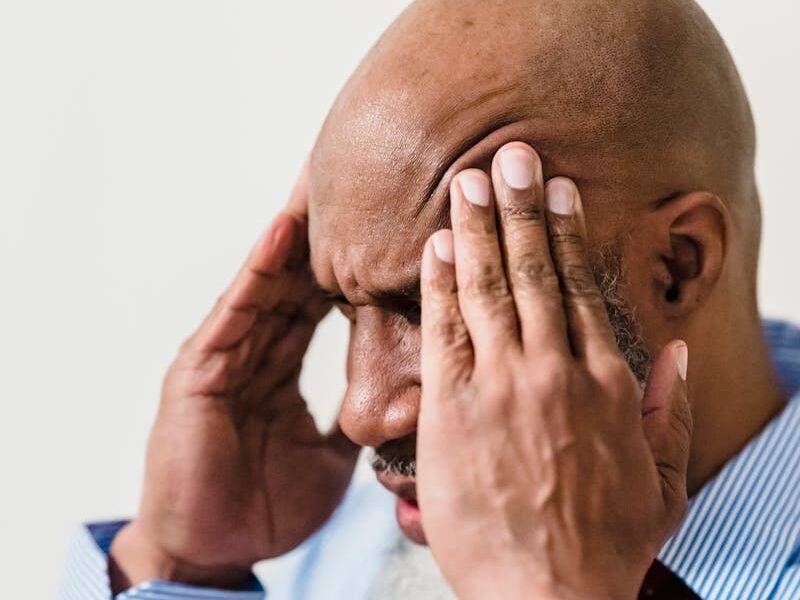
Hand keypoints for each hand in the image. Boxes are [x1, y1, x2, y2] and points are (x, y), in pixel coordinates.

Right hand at [110, 163, 358, 590]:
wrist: (210, 553)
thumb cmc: (265, 506)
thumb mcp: (328, 458)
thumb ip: (354, 421)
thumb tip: (399, 403)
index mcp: (283, 365)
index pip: (325, 300)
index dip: (356, 262)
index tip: (393, 222)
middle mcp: (255, 349)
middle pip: (299, 275)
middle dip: (329, 228)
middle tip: (363, 171)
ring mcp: (226, 354)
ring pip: (269, 279)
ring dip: (298, 228)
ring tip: (326, 175)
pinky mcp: (200, 370)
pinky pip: (237, 312)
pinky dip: (260, 270)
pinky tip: (286, 229)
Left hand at [416, 143, 691, 599]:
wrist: (547, 597)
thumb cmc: (603, 546)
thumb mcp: (663, 484)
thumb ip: (669, 412)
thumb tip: (672, 353)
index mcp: (607, 383)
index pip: (582, 289)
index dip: (567, 234)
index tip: (558, 191)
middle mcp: (556, 370)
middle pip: (536, 271)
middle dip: (521, 207)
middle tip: (509, 155)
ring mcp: (504, 386)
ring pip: (492, 288)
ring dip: (480, 228)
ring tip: (468, 180)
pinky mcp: (454, 409)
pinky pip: (447, 331)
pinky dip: (443, 284)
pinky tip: (437, 245)